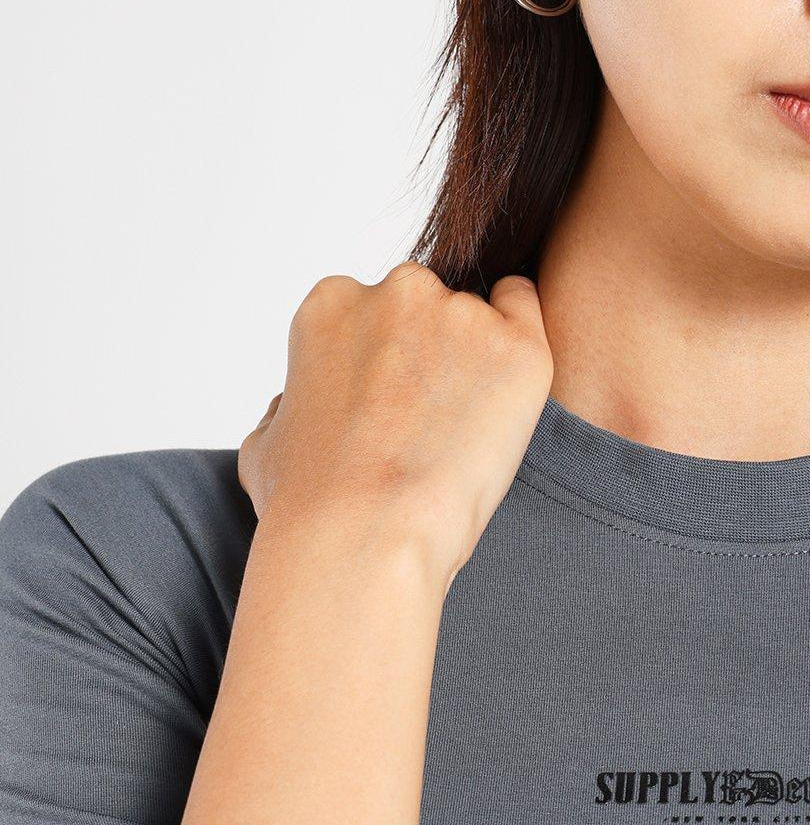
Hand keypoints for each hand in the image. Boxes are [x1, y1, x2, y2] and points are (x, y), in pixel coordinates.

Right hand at [238, 262, 552, 586]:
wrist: (365, 533)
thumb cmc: (308, 503)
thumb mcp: (267, 441)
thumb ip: (290, 402)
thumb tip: (297, 405)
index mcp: (333, 303)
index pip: (376, 307)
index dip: (386, 359)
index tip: (390, 402)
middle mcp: (400, 291)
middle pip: (429, 305)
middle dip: (432, 351)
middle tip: (432, 418)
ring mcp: (463, 314)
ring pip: (480, 319)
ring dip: (477, 360)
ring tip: (464, 431)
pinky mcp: (518, 345)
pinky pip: (527, 313)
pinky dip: (519, 349)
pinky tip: (508, 390)